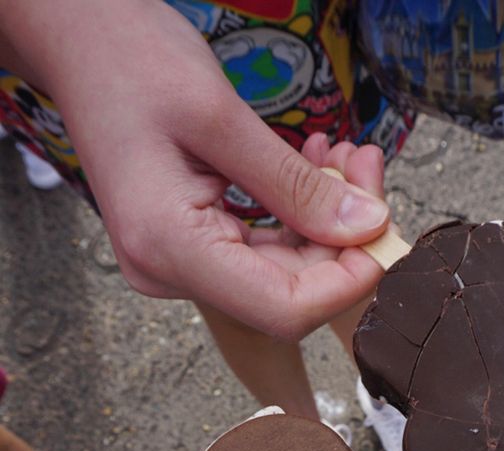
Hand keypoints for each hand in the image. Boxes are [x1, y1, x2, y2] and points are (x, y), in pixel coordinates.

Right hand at [0, 0, 388, 338]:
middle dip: (341, 239)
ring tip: (341, 156)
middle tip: (365, 165)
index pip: (282, 309)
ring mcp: (176, 264)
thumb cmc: (128, 61)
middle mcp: (168, 271)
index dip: (346, 282)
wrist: (76, 44)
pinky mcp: (189, 246)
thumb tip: (365, 227)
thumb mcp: (221, 116)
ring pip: (280, 272)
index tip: (382, 228)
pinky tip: (312, 167)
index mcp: (167, 247)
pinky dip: (296, 215)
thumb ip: (295, 184)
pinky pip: (260, 249)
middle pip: (286, 294)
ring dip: (323, 222)